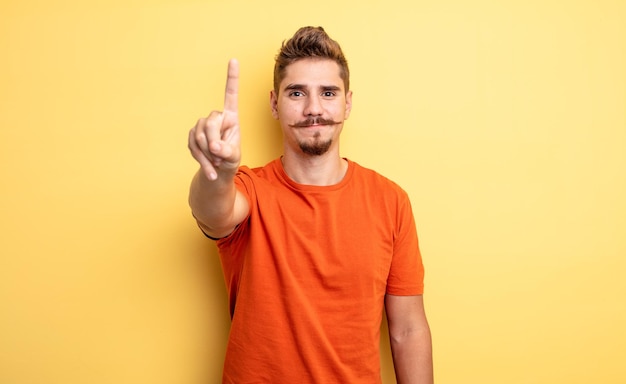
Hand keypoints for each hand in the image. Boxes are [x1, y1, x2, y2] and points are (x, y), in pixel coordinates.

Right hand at [189, 59, 240, 180]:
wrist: (218, 171)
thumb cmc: (230, 160)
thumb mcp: (234, 157)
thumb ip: (227, 151)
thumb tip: (214, 146)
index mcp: (231, 117)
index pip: (230, 95)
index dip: (232, 78)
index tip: (234, 60)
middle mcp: (216, 117)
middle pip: (209, 124)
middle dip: (213, 143)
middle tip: (220, 157)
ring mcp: (202, 125)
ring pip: (199, 136)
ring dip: (208, 154)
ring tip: (216, 162)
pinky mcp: (192, 134)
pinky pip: (193, 146)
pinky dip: (202, 160)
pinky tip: (210, 168)